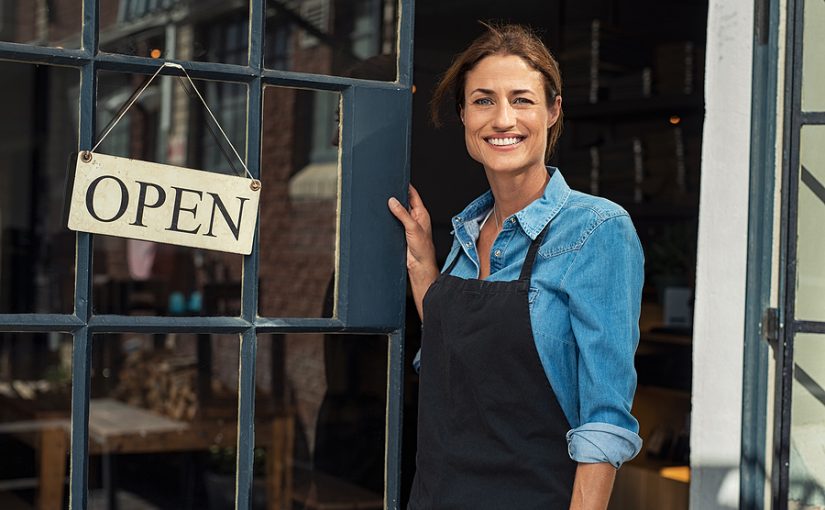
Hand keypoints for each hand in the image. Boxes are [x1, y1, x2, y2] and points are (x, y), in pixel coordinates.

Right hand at [388, 185, 438, 319]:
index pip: (413, 194)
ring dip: (391, 208)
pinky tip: (381, 216)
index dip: (406, 185)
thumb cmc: (423, 249)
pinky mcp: (401, 233)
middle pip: (404, 202)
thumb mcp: (412, 228)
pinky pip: (393, 222)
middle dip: (396, 195)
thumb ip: (402, 213)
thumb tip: (393, 201)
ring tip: (381, 200)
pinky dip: (388, 218)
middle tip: (385, 188)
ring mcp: (407, 225)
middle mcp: (415, 218)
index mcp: (421, 213)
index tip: (397, 177)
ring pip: (397, 212)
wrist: (419, 266)